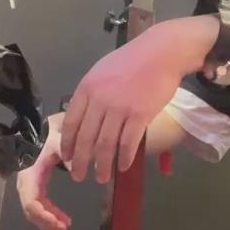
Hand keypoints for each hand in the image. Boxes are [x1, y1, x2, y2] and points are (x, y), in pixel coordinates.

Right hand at [17, 114, 71, 229]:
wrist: (45, 126)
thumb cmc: (51, 133)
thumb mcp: (59, 139)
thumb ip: (65, 150)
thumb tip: (73, 168)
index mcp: (30, 174)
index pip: (31, 201)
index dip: (43, 215)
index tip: (59, 224)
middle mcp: (26, 183)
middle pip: (32, 210)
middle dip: (46, 223)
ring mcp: (31, 186)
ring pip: (35, 211)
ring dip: (48, 223)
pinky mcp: (37, 186)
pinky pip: (40, 206)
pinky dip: (50, 216)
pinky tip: (63, 221)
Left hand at [61, 18, 214, 182]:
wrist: (162, 52)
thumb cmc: (134, 60)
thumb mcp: (103, 71)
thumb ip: (93, 93)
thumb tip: (85, 116)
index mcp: (88, 88)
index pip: (72, 122)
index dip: (68, 143)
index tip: (67, 157)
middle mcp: (100, 99)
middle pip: (86, 137)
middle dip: (80, 161)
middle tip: (78, 176)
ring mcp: (120, 107)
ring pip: (105, 144)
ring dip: (102, 165)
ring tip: (101, 178)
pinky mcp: (140, 114)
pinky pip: (128, 143)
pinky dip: (123, 158)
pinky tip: (122, 166)